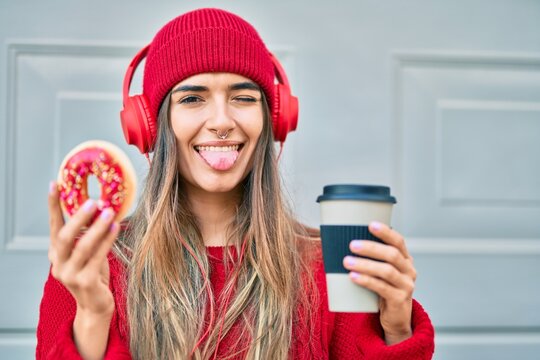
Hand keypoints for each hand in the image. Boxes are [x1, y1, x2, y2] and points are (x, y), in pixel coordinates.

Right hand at [48, 181, 118, 316]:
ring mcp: (70, 274)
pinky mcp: (86, 282)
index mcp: (56, 253)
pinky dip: (107, 241)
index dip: (53, 206)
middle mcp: (58, 263)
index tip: (55, 184)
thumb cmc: (93, 275)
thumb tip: (101, 207)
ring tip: (110, 212)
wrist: (96, 306)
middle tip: (93, 201)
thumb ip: (87, 235)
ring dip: (97, 227)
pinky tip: (116, 228)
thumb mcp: (87, 253)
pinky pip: (97, 257)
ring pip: (82, 246)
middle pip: (64, 236)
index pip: (53, 226)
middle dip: (78, 217)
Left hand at [343, 222, 415, 344]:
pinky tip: (354, 276)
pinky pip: (382, 288)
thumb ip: (372, 258)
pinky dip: (366, 280)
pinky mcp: (399, 300)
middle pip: (392, 255)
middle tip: (352, 245)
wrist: (395, 318)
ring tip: (347, 261)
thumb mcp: (382, 271)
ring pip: (386, 271)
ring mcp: (406, 286)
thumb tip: (341, 241)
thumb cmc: (384, 289)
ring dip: (365, 264)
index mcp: (405, 259)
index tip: (370, 224)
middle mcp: (409, 270)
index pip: (398, 241)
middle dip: (371, 248)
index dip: (386, 232)